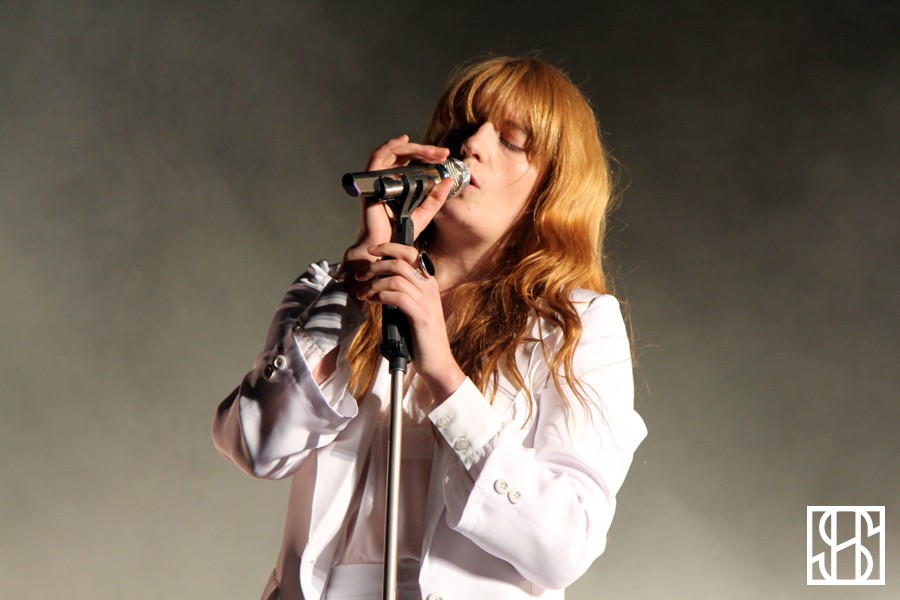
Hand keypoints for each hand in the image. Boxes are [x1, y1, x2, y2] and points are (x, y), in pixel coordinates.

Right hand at [338, 135, 452, 297]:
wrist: (387, 246)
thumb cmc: (401, 233)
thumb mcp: (425, 213)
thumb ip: (436, 198)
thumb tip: (449, 181)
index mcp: (399, 185)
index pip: (412, 163)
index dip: (428, 157)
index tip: (445, 157)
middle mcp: (387, 180)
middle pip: (405, 156)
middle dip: (425, 151)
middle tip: (442, 153)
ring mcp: (378, 180)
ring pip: (393, 153)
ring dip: (414, 148)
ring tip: (431, 151)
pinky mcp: (371, 182)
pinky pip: (377, 158)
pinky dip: (390, 146)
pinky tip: (404, 141)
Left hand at [354, 243, 465, 402]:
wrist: (437, 364)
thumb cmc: (421, 339)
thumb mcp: (412, 310)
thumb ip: (401, 294)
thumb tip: (378, 283)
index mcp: (428, 284)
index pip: (411, 254)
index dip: (390, 248)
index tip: (373, 251)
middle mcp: (430, 289)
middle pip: (400, 262)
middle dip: (375, 266)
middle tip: (361, 276)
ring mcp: (427, 302)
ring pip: (396, 277)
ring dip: (374, 283)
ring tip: (364, 293)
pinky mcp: (421, 316)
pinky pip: (397, 296)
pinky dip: (380, 295)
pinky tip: (372, 301)